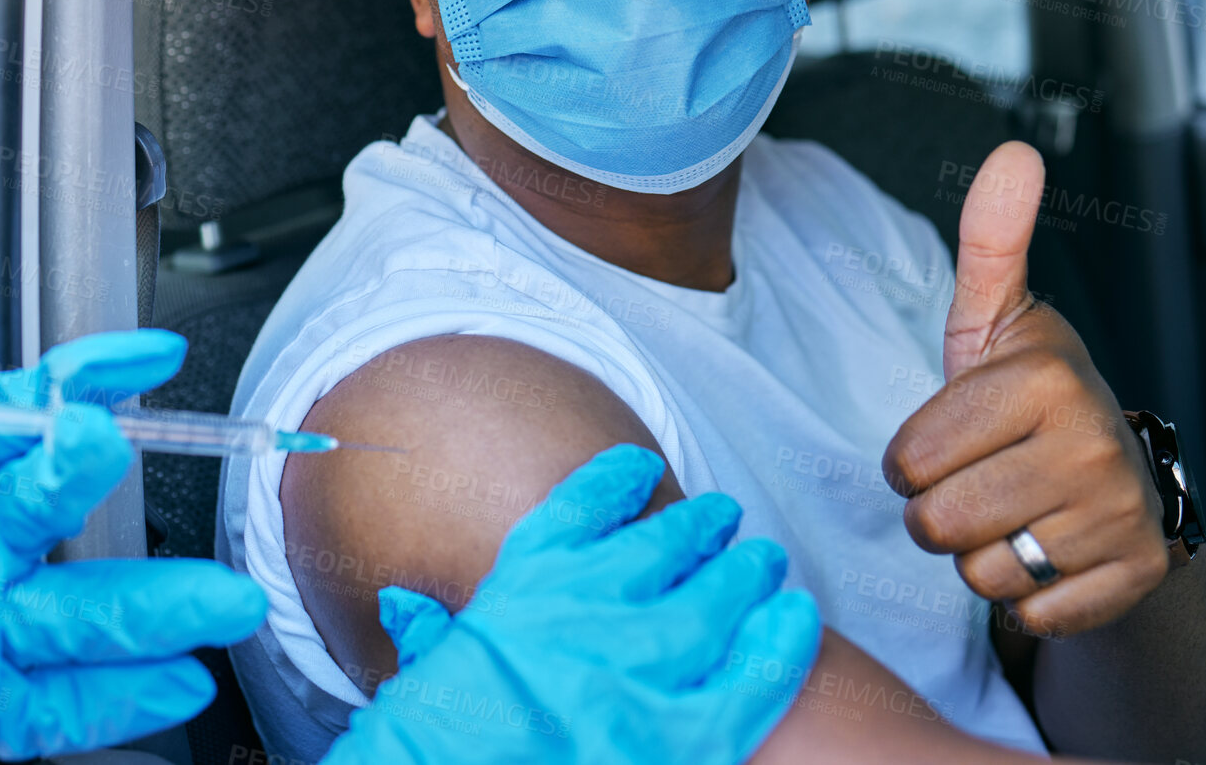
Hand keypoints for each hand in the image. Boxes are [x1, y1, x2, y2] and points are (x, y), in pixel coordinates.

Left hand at [0, 302, 267, 764]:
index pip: (26, 413)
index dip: (90, 377)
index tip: (148, 354)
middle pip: (68, 509)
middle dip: (127, 498)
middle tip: (192, 479)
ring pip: (85, 613)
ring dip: (158, 609)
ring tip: (226, 609)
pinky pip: (57, 703)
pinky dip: (119, 699)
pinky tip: (175, 688)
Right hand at [321, 444, 821, 764]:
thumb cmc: (433, 739)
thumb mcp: (422, 674)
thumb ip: (428, 634)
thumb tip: (407, 607)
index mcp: (522, 586)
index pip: (581, 507)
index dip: (618, 480)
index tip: (639, 468)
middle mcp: (586, 609)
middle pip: (662, 545)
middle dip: (698, 527)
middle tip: (723, 517)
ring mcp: (636, 667)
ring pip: (714, 600)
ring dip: (744, 573)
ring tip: (765, 560)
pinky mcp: (677, 735)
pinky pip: (748, 678)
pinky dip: (778, 643)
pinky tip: (798, 618)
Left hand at [883, 142, 1167, 637]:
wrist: (1121, 481)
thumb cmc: (1029, 399)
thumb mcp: (998, 321)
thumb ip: (992, 240)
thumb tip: (1016, 149)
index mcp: (1044, 378)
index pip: (905, 461)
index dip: (913, 459)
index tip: (954, 437)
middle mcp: (1094, 444)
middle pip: (934, 524)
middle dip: (940, 511)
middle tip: (981, 479)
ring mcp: (1119, 516)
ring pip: (977, 573)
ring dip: (980, 553)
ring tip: (1014, 511)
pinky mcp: (1132, 578)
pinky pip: (1026, 613)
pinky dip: (1026, 594)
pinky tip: (1050, 551)